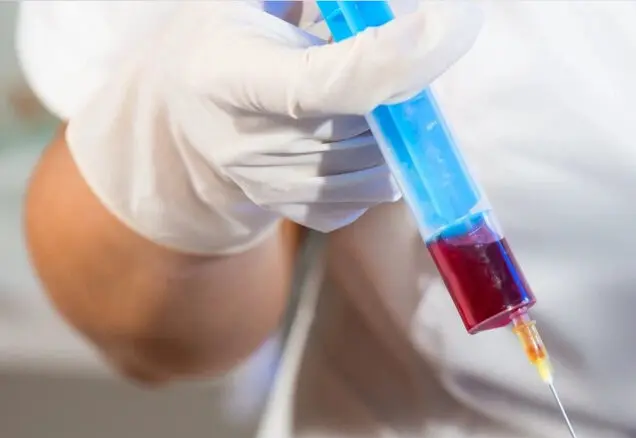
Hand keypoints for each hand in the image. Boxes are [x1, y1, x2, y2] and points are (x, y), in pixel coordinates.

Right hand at [66, 0, 482, 254]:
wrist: (189, 121)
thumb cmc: (227, 38)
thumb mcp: (244, 0)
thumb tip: (389, 4)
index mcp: (225, 77)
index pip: (318, 84)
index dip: (386, 63)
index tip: (444, 26)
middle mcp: (244, 146)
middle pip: (358, 127)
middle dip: (395, 87)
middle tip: (400, 49)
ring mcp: (274, 190)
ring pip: (376, 166)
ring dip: (390, 127)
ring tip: (360, 92)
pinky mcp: (304, 216)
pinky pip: (373, 193)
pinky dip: (382, 160)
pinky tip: (351, 130)